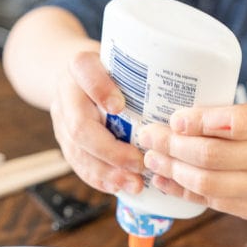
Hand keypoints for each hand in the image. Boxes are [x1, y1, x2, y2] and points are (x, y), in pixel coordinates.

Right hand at [49, 49, 144, 195]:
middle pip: (80, 126)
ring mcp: (61, 121)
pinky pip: (78, 164)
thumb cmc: (112, 69)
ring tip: (134, 184)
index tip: (119, 106)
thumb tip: (184, 91)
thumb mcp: (126, 60)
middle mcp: (66, 94)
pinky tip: (120, 186)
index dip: (100, 89)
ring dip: (107, 172)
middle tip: (140, 163)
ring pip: (78, 151)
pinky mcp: (66, 142)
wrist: (76, 76)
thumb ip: (144, 71)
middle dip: (111, 151)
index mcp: (80, 66)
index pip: (84, 70)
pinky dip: (100, 179)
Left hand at [137, 101, 246, 222]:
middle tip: (148, 135)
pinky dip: (181, 190)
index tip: (177, 118)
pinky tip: (162, 179)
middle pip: (211, 156)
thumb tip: (177, 118)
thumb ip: (232, 116)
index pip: (237, 123)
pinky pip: (209, 201)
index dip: (201, 121)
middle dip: (172, 145)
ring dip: (171, 170)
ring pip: (206, 183)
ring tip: (151, 157)